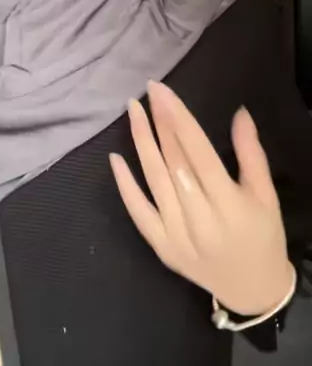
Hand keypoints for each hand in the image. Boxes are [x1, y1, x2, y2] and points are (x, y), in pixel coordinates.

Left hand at [110, 81, 294, 316]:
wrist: (252, 289)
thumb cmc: (262, 234)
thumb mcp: (265, 193)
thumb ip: (250, 153)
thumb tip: (240, 111)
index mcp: (230, 203)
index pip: (198, 151)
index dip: (177, 118)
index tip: (162, 91)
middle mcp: (201, 219)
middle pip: (174, 162)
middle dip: (160, 122)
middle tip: (148, 92)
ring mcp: (177, 236)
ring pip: (154, 180)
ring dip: (142, 142)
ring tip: (133, 111)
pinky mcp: (162, 248)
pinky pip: (138, 212)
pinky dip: (125, 185)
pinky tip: (115, 158)